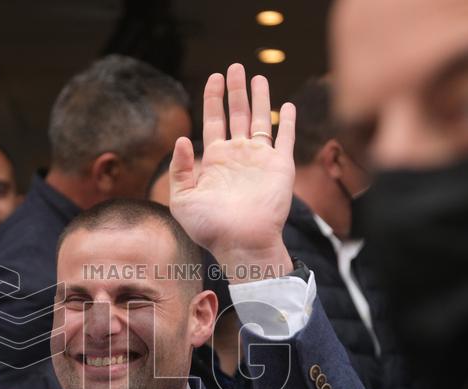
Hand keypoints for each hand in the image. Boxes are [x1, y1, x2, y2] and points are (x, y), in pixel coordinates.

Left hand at [170, 63, 295, 277]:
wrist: (241, 243)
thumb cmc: (209, 227)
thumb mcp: (182, 199)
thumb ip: (180, 168)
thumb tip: (182, 139)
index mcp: (215, 160)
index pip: (213, 120)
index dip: (213, 98)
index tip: (214, 77)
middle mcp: (238, 156)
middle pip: (237, 113)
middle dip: (236, 90)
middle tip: (235, 67)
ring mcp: (260, 159)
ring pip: (261, 119)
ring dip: (259, 98)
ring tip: (257, 76)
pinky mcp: (280, 166)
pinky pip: (285, 137)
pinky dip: (287, 121)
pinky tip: (286, 105)